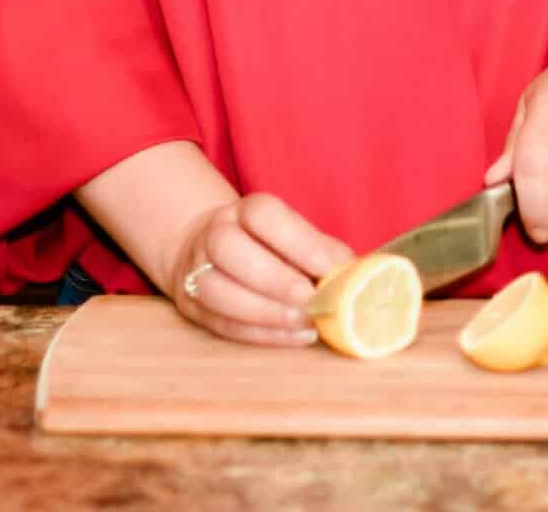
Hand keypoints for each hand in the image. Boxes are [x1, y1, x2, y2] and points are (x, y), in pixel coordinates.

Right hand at [167, 192, 354, 347]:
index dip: (298, 241)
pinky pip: (221, 323)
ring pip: (217, 291)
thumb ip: (324, 251)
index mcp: (244, 211)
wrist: (210, 253)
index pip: (264, 215)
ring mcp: (196, 270)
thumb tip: (357, 274)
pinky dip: (260, 334)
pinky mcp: (191, 306)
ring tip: (303, 324)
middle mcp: (214, 234)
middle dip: (274, 279)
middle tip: (310, 301)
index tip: (328, 268)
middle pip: (229, 249)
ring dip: (264, 312)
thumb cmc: (269, 247)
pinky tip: (293, 336)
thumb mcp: (296, 237)